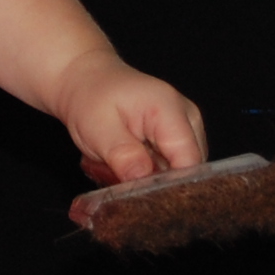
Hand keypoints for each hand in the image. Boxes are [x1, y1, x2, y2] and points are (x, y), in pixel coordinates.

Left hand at [50, 50, 208, 186]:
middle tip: (112, 170)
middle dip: (148, 183)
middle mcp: (187, 121)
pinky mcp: (175, 143)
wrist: (86, 81)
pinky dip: (140, 174)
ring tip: (110, 162)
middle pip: (183, 173)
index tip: (137, 193)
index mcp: (171, 111)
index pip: (189, 163)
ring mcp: (184, 132)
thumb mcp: (98, 127)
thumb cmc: (91, 97)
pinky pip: (165, 172)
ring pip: (172, 176)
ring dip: (140, 179)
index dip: (167, 186)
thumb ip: (123, 155)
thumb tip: (143, 181)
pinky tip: (119, 162)